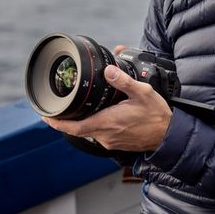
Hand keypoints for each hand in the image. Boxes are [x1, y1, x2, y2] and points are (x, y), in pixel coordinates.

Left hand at [42, 64, 172, 151]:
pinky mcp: (116, 143)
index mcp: (108, 122)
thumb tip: (108, 70)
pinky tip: (98, 113)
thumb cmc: (157, 115)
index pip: (75, 127)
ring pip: (89, 130)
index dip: (57, 122)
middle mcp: (106, 135)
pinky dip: (93, 123)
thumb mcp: (142, 92)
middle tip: (57, 106)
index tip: (45, 116)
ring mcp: (110, 141)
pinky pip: (99, 133)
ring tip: (77, 106)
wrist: (169, 135)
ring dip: (81, 120)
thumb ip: (123, 81)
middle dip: (66, 118)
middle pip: (78, 128)